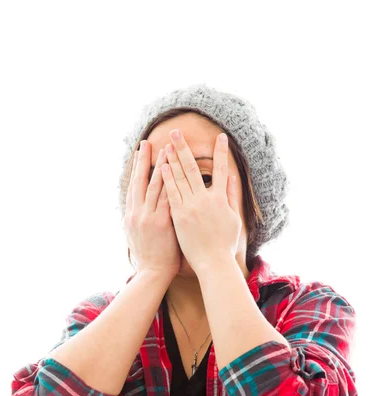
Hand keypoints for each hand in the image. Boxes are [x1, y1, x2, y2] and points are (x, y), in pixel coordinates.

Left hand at [160, 129, 241, 273]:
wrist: (213, 263)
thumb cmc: (225, 245)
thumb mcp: (233, 219)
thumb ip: (230, 195)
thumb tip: (231, 176)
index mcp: (220, 199)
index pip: (221, 170)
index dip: (221, 152)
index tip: (221, 136)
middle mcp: (205, 199)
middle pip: (193, 168)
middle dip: (184, 148)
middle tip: (177, 132)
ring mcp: (191, 207)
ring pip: (180, 177)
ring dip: (172, 158)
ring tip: (166, 142)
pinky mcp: (179, 216)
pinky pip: (171, 193)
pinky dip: (167, 178)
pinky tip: (162, 165)